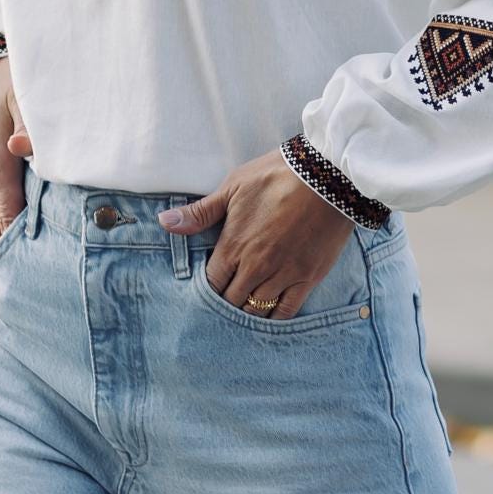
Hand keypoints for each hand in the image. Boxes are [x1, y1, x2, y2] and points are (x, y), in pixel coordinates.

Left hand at [159, 150, 351, 312]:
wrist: (327, 175)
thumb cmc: (277, 175)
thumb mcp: (233, 187)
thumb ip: (200, 212)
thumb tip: (165, 222)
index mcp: (233, 246)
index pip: (211, 284)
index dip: (207, 289)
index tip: (209, 288)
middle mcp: (255, 267)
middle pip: (231, 302)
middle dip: (226, 303)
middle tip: (226, 301)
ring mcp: (283, 275)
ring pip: (257, 311)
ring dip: (248, 312)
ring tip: (244, 310)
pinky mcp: (308, 278)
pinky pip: (287, 311)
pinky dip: (275, 317)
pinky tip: (269, 316)